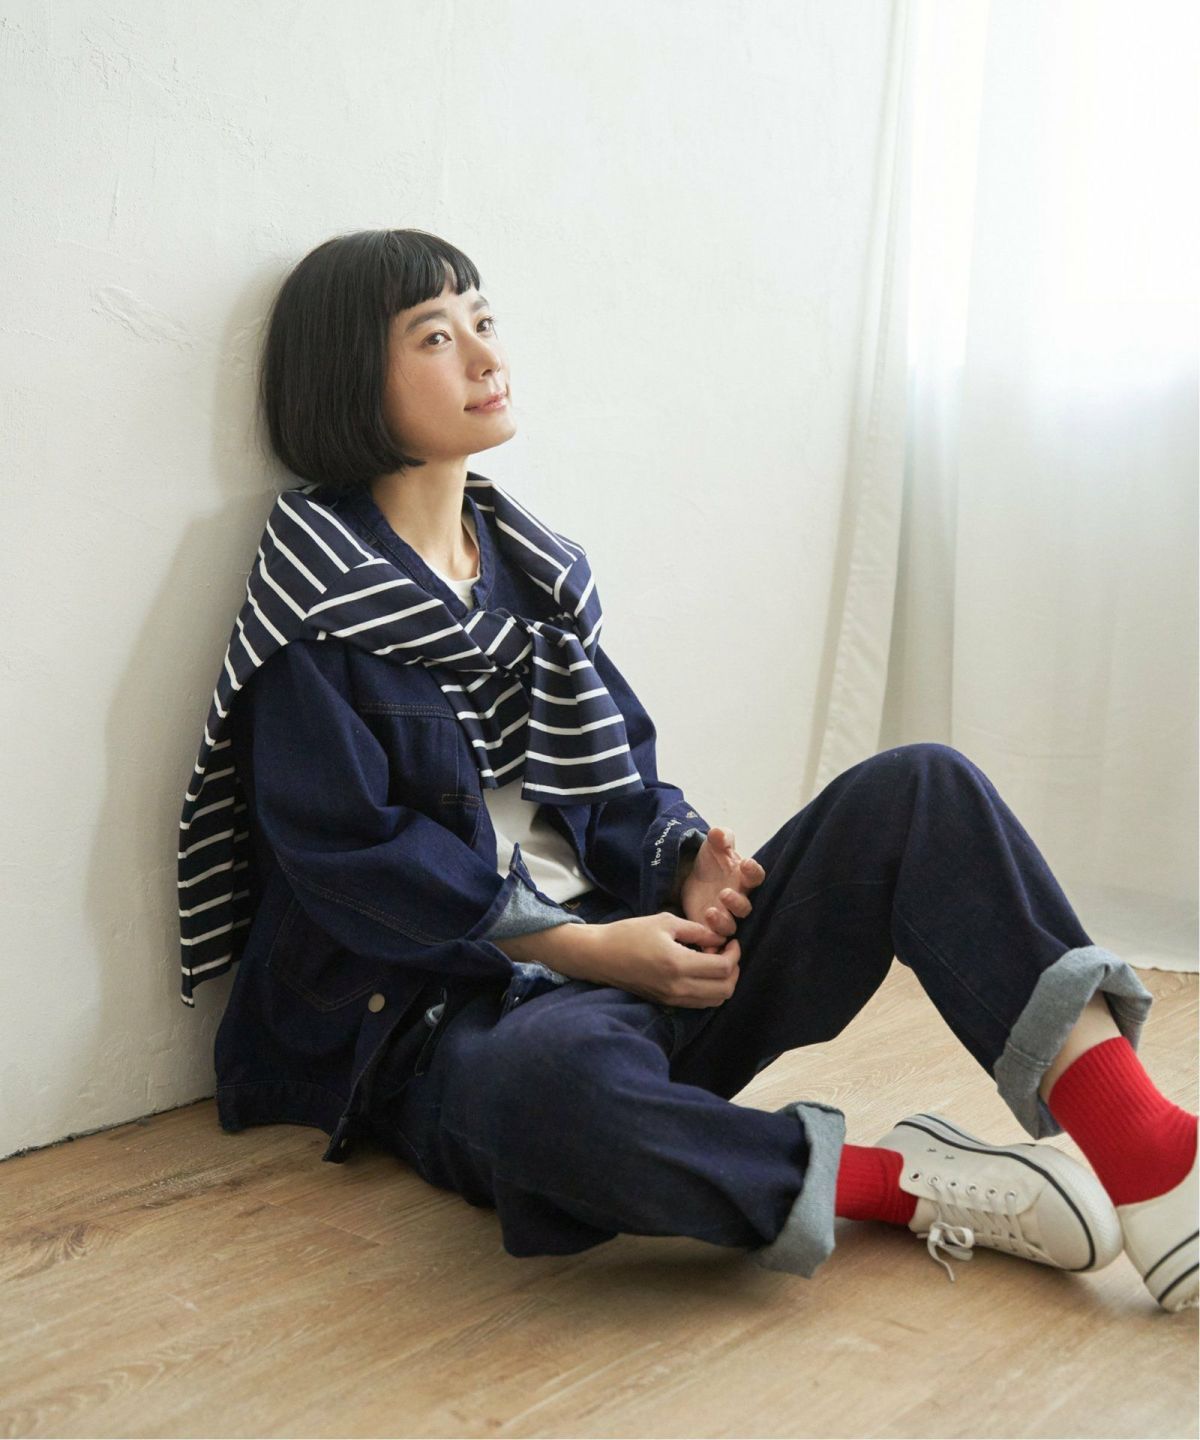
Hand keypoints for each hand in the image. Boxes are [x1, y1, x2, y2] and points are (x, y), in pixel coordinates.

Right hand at [585, 911, 742, 1007]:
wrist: (600, 956)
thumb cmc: (629, 934)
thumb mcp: (665, 922)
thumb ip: (697, 930)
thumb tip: (720, 937)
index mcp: (678, 963)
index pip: (723, 968)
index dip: (734, 954)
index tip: (731, 941)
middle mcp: (678, 987)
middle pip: (725, 990)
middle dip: (734, 971)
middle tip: (727, 952)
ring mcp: (672, 998)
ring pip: (714, 1001)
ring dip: (722, 982)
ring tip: (713, 961)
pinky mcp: (666, 1003)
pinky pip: (699, 1003)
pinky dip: (709, 990)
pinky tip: (699, 972)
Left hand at [679, 826, 765, 953]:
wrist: (693, 876)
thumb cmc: (712, 861)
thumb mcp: (714, 845)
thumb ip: (720, 838)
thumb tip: (718, 833)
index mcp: (744, 878)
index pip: (756, 876)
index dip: (753, 872)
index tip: (745, 864)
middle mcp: (739, 900)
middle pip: (745, 908)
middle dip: (737, 903)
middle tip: (724, 893)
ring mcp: (726, 916)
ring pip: (731, 926)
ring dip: (722, 922)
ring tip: (710, 911)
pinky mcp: (710, 929)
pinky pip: (715, 941)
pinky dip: (712, 946)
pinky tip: (706, 944)